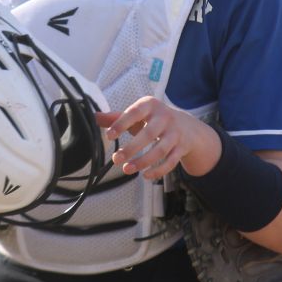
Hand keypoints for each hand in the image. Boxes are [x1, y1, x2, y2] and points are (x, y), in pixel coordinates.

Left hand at [96, 96, 221, 179]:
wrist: (188, 127)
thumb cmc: (154, 120)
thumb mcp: (138, 114)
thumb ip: (116, 117)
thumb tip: (93, 117)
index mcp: (150, 105)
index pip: (135, 113)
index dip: (121, 123)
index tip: (109, 136)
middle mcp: (165, 117)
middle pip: (148, 134)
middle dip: (132, 148)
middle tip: (116, 159)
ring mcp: (175, 133)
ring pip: (160, 150)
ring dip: (143, 162)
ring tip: (126, 169)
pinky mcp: (181, 148)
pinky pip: (171, 162)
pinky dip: (158, 170)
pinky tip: (145, 176)